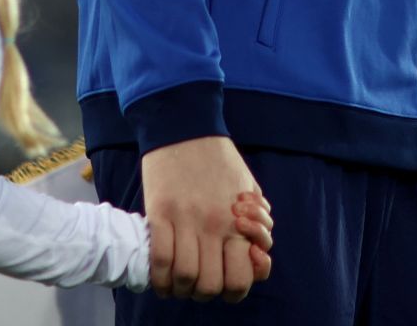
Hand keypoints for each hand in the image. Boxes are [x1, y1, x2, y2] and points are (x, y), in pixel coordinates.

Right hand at [141, 136, 264, 301]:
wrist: (186, 125)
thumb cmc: (221, 160)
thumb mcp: (250, 190)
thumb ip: (257, 225)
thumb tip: (255, 257)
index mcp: (239, 222)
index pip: (239, 280)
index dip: (232, 290)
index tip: (223, 280)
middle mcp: (214, 226)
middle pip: (210, 286)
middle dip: (205, 292)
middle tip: (199, 281)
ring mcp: (185, 220)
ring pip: (184, 278)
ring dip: (181, 287)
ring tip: (179, 280)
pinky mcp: (159, 212)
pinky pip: (158, 259)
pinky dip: (159, 277)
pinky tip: (161, 275)